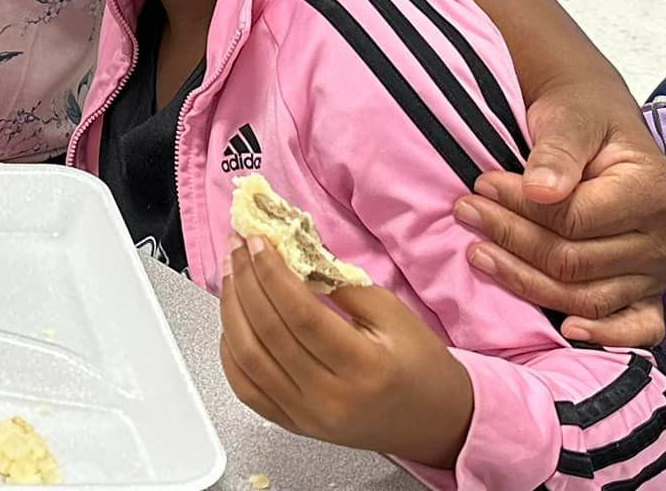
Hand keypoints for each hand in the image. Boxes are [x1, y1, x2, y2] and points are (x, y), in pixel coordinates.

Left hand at [220, 237, 473, 469]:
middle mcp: (329, 398)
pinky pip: (246, 388)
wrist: (435, 423)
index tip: (257, 240)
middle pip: (268, 333)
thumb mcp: (394, 315)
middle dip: (246, 281)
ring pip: (248, 359)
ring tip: (231, 273)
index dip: (271, 273)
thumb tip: (292, 250)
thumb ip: (341, 283)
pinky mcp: (294, 425)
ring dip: (231, 310)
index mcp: (363, 367)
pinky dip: (230, 351)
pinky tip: (232, 320)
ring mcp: (307, 417)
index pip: (300, 314)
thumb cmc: (421, 365)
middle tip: (237, 246)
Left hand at [454, 81, 665, 345]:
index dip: (521, 207)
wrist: (597, 123)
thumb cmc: (582, 117)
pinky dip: (605, 335)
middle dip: (513, 238)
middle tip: (467, 213)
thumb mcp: (569, 119)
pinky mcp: (648, 292)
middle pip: (575, 261)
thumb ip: (557, 152)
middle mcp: (665, 239)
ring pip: (587, 296)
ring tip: (479, 253)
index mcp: (655, 192)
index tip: (481, 184)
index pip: (576, 219)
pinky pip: (637, 327)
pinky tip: (565, 329)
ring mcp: (659, 272)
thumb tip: (541, 189)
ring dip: (527, 281)